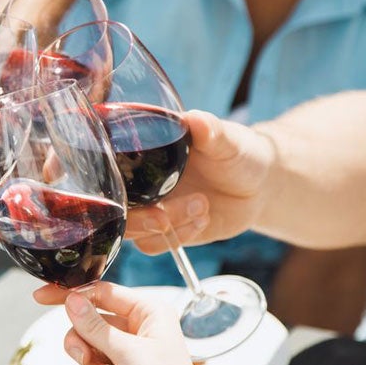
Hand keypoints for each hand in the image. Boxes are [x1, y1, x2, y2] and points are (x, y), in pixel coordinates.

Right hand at [33, 283, 253, 364]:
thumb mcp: (128, 353)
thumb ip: (95, 326)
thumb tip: (72, 301)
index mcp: (148, 312)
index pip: (101, 292)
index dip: (72, 295)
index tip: (43, 297)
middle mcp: (137, 329)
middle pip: (88, 323)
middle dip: (85, 346)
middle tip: (86, 357)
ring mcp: (126, 353)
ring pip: (86, 350)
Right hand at [124, 110, 274, 251]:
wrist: (258, 184)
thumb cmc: (237, 151)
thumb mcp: (225, 138)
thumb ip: (209, 130)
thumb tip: (195, 120)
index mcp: (140, 150)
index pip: (107, 163)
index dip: (109, 178)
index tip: (128, 185)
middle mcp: (137, 181)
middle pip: (112, 206)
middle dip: (138, 218)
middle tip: (163, 218)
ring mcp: (148, 207)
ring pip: (132, 230)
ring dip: (166, 225)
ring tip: (202, 208)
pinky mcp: (164, 230)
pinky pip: (154, 244)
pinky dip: (178, 236)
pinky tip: (203, 220)